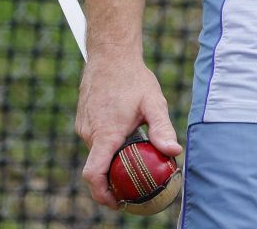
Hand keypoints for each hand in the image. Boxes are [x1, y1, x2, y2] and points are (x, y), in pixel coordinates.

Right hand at [75, 50, 180, 208]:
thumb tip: (173, 152)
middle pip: (99, 166)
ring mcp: (84, 125)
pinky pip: (95, 139)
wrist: (110, 53)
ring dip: (113, 156)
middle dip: (115, 177)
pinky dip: (108, 143)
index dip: (102, 194)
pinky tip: (125, 130)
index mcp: (105, 133)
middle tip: (136, 180)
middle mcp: (90, 132)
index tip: (117, 202)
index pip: (94, 174)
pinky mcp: (83, 119)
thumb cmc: (133, 77)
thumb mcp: (153, 102)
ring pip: (97, 152)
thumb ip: (162, 129)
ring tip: (135, 148)